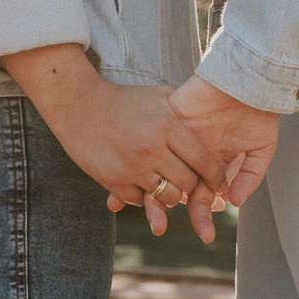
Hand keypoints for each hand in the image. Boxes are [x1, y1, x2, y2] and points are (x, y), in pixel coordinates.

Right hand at [0, 45, 227, 211]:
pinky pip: (141, 201)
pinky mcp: (113, 180)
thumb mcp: (158, 97)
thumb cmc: (124, 100)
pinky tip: (144, 182)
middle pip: (188, 184)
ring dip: (171, 194)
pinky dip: (145, 196)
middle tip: (193, 184)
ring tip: (168, 183)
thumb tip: (213, 126)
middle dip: (194, 186)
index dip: (216, 175)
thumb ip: (185, 112)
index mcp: (167, 126)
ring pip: (167, 198)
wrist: (78, 105)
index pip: (203, 160)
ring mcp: (131, 167)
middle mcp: (151, 149)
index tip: (219, 181)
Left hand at [107, 75, 279, 241]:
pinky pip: (149, 144)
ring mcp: (177, 139)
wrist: (249, 81)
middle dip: (166, 208)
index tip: (206, 235)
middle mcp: (191, 155)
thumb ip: (249, 175)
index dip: (203, 215)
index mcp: (212, 164)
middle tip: (160, 229)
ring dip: (145, 187)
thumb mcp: (261, 149)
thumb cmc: (259, 113)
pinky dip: (137, 159)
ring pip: (156, 168)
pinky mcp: (168, 120)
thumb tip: (232, 201)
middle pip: (173, 187)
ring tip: (133, 208)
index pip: (202, 195)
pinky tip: (128, 173)